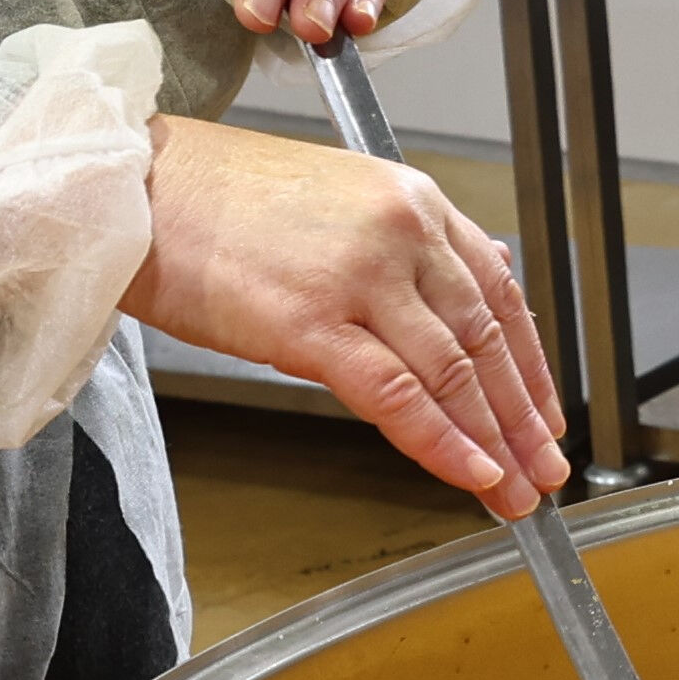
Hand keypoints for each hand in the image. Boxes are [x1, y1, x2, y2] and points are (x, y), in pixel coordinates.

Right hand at [124, 115, 567, 504]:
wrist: (133, 189)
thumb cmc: (216, 199)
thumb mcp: (335, 201)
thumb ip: (401, 251)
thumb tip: (455, 303)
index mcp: (411, 200)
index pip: (500, 291)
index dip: (529, 364)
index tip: (543, 413)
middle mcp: (400, 232)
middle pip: (485, 339)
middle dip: (521, 417)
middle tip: (545, 468)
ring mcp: (359, 276)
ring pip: (452, 373)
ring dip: (492, 442)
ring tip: (513, 489)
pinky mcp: (310, 323)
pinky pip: (396, 396)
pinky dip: (441, 442)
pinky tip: (469, 473)